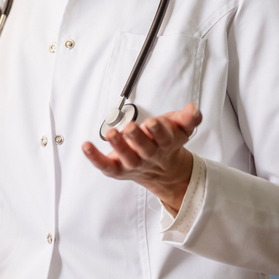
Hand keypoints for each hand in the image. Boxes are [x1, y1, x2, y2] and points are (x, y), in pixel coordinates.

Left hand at [82, 103, 201, 213]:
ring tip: (111, 133)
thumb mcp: (180, 128)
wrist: (162, 170)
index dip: (159, 131)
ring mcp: (132, 164)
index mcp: (165, 144)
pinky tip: (86, 146)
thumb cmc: (166, 141)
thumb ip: (188, 119)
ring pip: (127, 158)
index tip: (154, 122)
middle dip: (137, 138)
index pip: (165, 138)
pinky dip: (94, 157)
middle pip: (145, 149)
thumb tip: (193, 109)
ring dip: (118, 146)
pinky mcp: (117, 169)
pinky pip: (105, 165)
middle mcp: (149, 156)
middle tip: (130, 127)